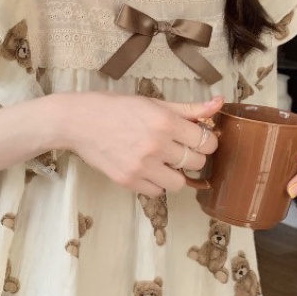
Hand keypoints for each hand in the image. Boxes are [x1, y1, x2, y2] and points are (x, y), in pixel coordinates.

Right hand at [59, 92, 223, 196]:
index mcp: (165, 122)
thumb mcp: (152, 103)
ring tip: (164, 163)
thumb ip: (187, 108)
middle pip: (196, 163)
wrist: (78, 122)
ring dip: (176, 174)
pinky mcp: (128, 180)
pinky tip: (147, 170)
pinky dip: (156, 184)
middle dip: (192, 157)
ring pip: (179, 183)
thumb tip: (218, 104)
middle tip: (179, 150)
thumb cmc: (115, 108)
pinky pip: (156, 192)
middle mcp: (156, 145)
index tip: (197, 140)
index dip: (206, 141)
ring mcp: (141, 166)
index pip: (206, 141)